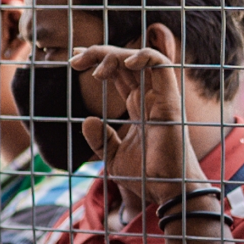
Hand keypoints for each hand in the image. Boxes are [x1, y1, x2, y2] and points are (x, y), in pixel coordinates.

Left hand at [71, 44, 204, 202]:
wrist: (166, 190)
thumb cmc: (147, 177)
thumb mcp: (113, 158)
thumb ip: (100, 139)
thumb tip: (87, 119)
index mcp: (139, 107)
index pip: (120, 73)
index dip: (98, 60)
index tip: (73, 61)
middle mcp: (151, 98)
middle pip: (127, 61)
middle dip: (100, 53)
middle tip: (75, 59)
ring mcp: (161, 97)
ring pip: (143, 58)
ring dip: (117, 53)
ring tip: (95, 67)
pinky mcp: (170, 101)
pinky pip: (163, 66)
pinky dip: (145, 56)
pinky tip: (124, 63)